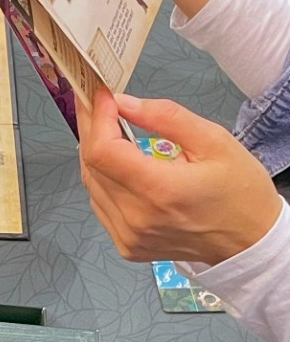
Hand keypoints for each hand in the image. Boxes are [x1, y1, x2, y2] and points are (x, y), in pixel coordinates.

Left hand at [77, 88, 281, 264]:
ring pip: (91, 184)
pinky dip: (103, 180)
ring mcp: (128, 235)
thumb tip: (124, 102)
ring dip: (96, 155)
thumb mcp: (213, 141)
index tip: (103, 96)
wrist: (249, 242)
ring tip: (109, 131)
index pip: (103, 151)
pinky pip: (100, 204)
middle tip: (99, 105)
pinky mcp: (126, 244)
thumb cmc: (239, 191)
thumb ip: (166, 117)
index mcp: (159, 190)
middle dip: (92, 130)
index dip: (96, 120)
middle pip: (91, 165)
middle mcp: (136, 217)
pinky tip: (119, 166)